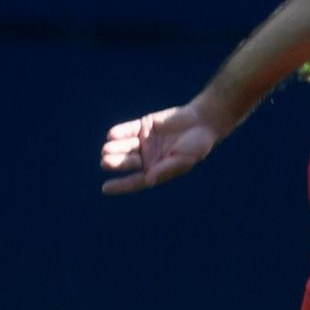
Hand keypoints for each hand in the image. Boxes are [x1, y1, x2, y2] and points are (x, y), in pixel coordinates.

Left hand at [100, 103, 221, 195]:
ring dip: (114, 148)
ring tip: (107, 149)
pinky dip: (119, 133)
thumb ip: (164, 169)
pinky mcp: (143, 126)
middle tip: (106, 162)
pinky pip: (128, 130)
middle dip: (116, 163)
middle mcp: (146, 157)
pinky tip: (112, 135)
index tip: (105, 188)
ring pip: (124, 147)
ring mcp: (143, 141)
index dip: (120, 186)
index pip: (134, 181)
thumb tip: (147, 181)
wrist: (204, 121)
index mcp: (155, 170)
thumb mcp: (182, 159)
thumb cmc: (196, 145)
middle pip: (126, 163)